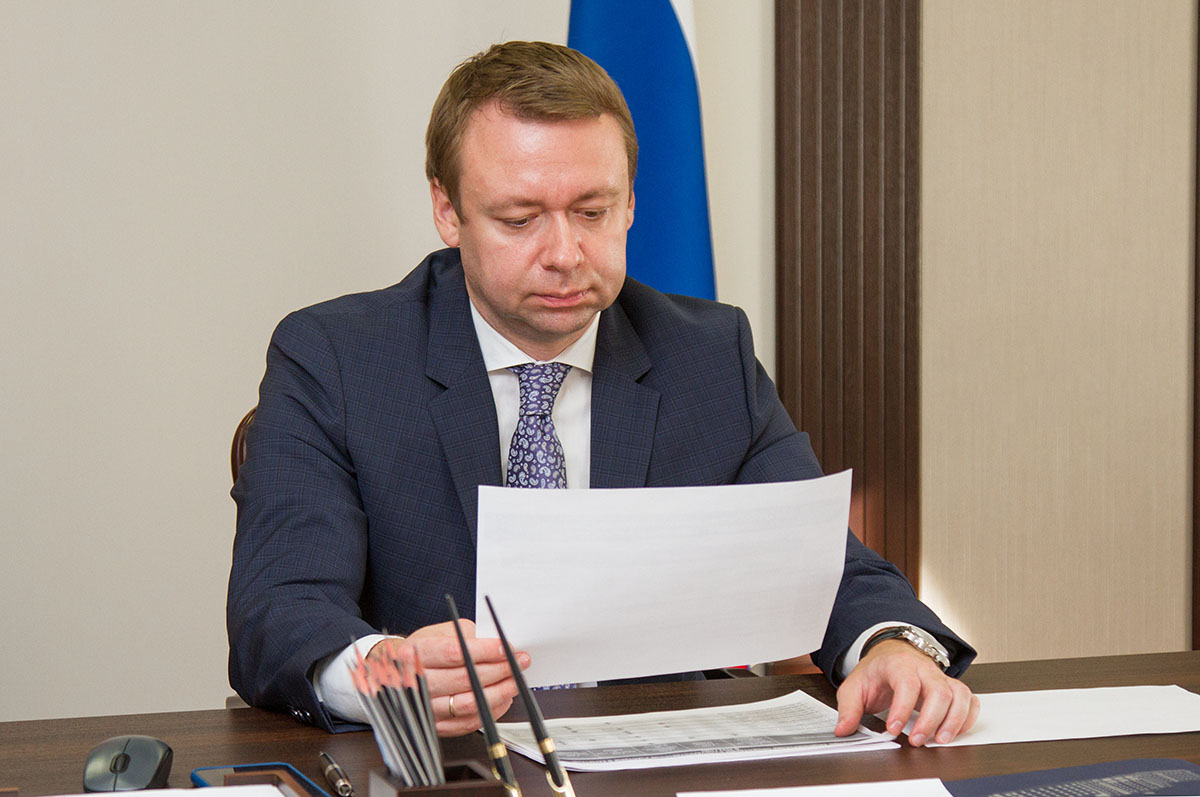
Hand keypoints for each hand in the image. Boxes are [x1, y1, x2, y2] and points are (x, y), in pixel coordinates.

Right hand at [367, 620, 529, 736]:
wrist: (397, 674)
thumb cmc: (423, 650)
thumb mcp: (439, 631)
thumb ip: (468, 634)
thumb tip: (498, 644)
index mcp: (416, 653)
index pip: (455, 652)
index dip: (485, 651)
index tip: (507, 648)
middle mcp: (417, 682)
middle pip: (465, 679)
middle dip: (499, 670)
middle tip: (520, 662)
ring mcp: (425, 707)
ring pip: (469, 704)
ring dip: (499, 692)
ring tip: (515, 680)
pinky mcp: (435, 725)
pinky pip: (468, 723)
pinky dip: (490, 711)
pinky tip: (502, 698)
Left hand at [834, 639, 979, 745]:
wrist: (892, 654)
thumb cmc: (876, 671)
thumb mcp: (855, 685)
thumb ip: (848, 708)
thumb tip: (844, 729)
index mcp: (898, 665)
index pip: (906, 683)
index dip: (902, 709)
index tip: (893, 729)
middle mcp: (924, 669)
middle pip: (938, 691)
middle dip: (930, 720)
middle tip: (916, 740)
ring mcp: (940, 677)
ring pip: (958, 695)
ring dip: (953, 721)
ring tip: (939, 740)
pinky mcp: (952, 687)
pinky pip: (969, 700)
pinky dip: (967, 717)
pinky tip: (955, 731)